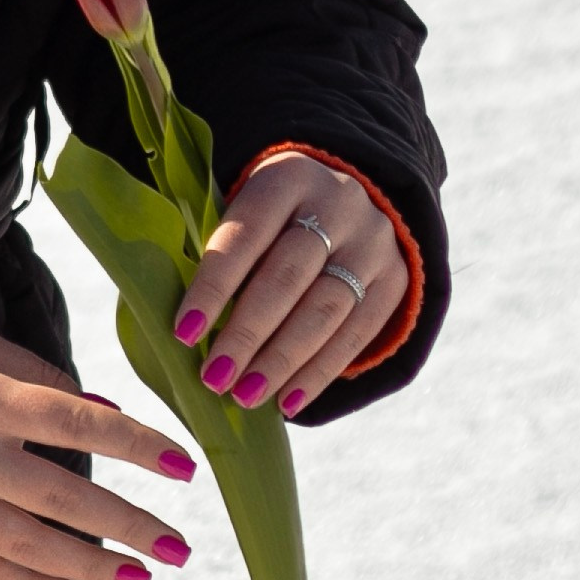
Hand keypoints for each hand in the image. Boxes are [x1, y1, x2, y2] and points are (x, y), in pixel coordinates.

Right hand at [0, 325, 196, 579]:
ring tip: (142, 576)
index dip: (136, 444)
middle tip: (179, 547)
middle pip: (64, 498)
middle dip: (129, 526)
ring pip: (30, 547)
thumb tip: (106, 412)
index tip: (185, 467)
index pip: (77, 424)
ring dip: (92, 566)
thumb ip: (40, 376)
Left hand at [174, 152, 403, 416]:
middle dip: (248, 333)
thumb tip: (184, 329)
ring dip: (282, 360)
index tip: (184, 333)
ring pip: (326, 308)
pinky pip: (358, 333)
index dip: (213, 286)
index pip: (245, 235)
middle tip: (214, 377)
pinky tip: (287, 401)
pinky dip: (320, 372)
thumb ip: (219, 252)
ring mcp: (372, 242)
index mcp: (286, 178)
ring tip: (246, 396)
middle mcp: (337, 204)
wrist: (348, 200)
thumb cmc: (270, 218)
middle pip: (288, 276)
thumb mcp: (244, 208)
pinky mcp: (395, 278)